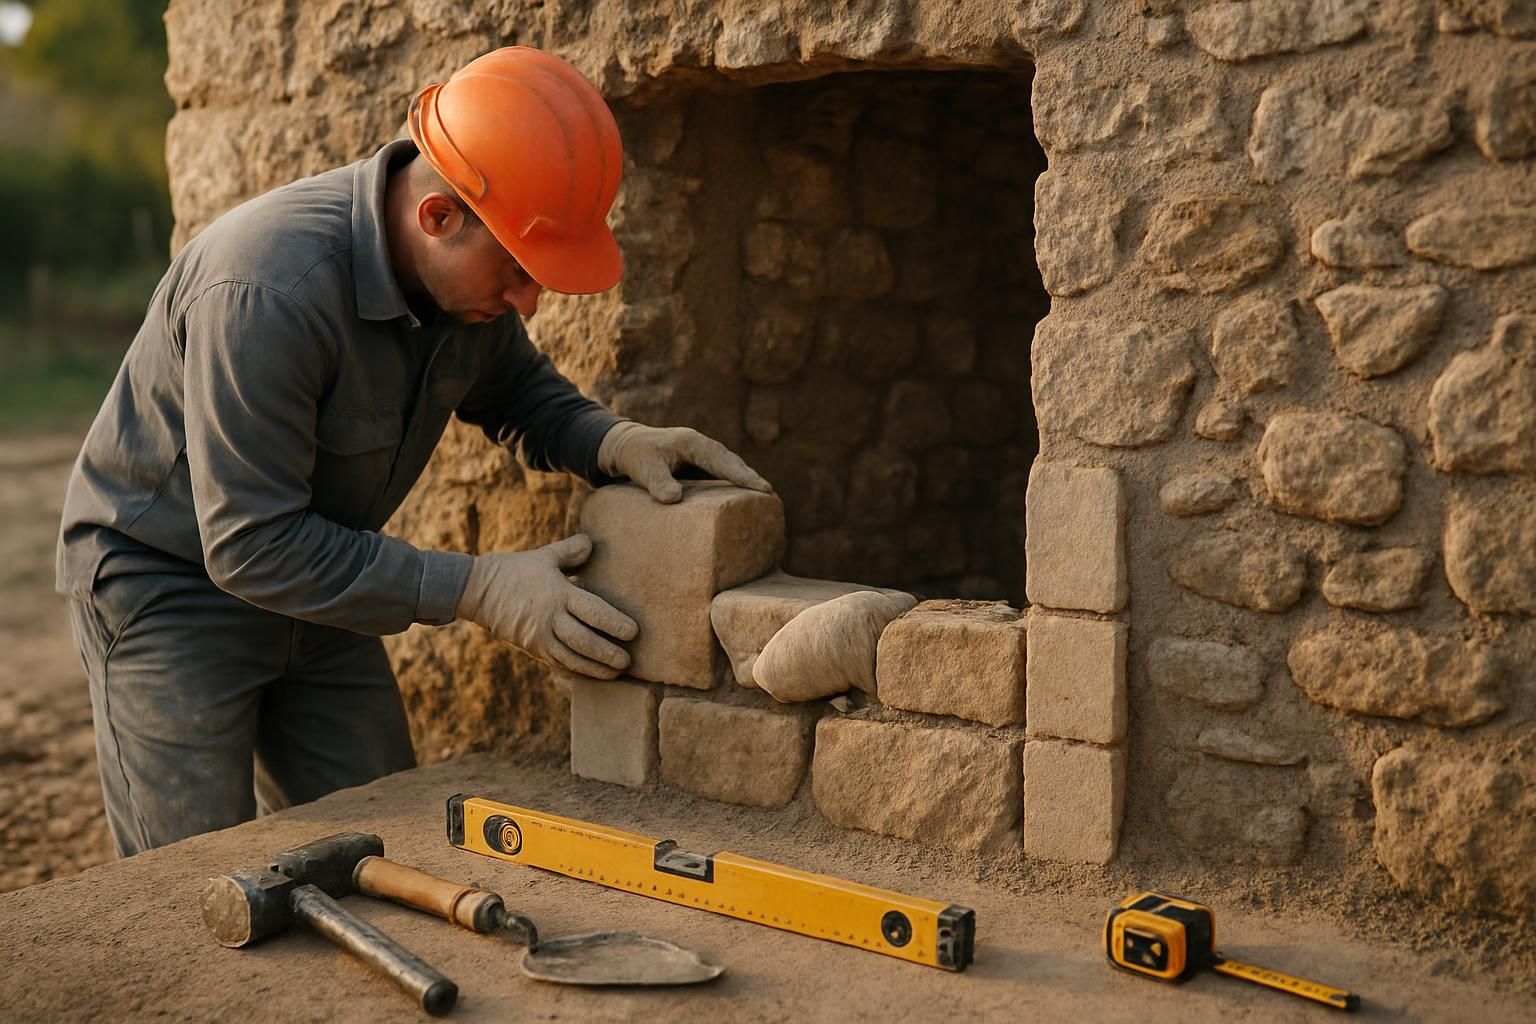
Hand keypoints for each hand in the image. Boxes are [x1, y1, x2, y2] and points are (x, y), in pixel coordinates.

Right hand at [456, 534, 637, 678]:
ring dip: (596, 668)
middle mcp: (549, 618)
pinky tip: (593, 674)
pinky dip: (577, 670)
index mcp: (557, 593)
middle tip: (629, 661)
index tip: (634, 632)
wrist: (476, 590)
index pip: (592, 611)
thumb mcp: (544, 555)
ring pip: (572, 658)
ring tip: (617, 672)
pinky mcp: (531, 648)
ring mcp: (539, 637)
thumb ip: (571, 551)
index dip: (614, 623)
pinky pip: (558, 663)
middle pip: (584, 641)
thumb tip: (592, 543)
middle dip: (608, 653)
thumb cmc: (514, 570)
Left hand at [598, 421, 773, 503]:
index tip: (762, 488)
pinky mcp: (699, 467)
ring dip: (745, 482)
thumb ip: (658, 482)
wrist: (626, 446)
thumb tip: (674, 499)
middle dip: (751, 479)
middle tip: (771, 497)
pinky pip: (720, 476)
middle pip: (733, 463)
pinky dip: (733, 486)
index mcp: (694, 443)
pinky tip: (741, 503)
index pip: (723, 460)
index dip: (743, 475)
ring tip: (765, 501)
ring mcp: (702, 456)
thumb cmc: (636, 456)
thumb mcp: (644, 468)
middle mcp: (703, 447)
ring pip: (729, 468)